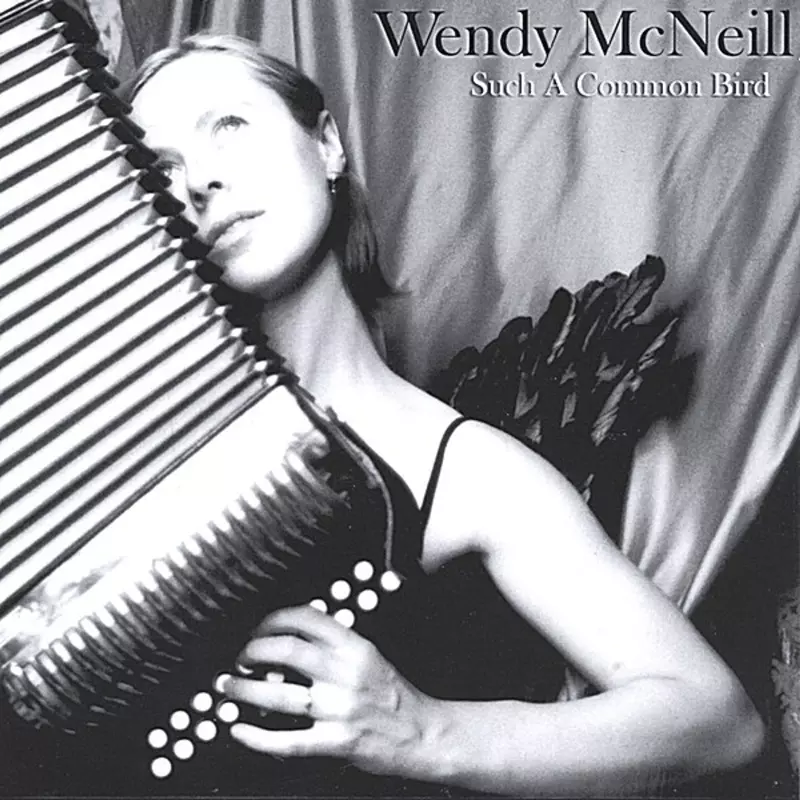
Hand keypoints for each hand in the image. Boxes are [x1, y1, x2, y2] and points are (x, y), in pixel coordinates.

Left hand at [219, 605, 443, 777]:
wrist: (424, 733)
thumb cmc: (396, 695)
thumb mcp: (370, 656)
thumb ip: (336, 645)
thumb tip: (291, 637)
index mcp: (355, 646)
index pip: (306, 618)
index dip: (273, 619)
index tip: (259, 628)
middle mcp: (345, 673)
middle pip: (285, 651)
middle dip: (252, 651)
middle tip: (240, 658)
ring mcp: (339, 708)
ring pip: (279, 694)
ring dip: (244, 689)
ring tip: (228, 687)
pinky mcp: (336, 741)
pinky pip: (287, 741)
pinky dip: (256, 737)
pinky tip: (240, 730)